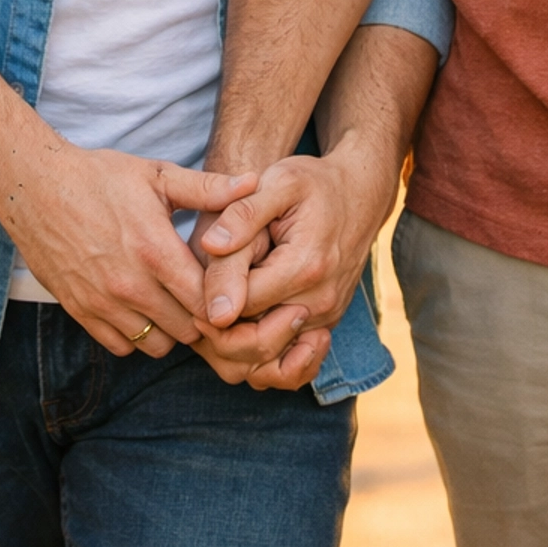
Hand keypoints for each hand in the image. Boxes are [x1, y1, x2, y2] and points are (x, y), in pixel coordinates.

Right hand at [9, 148, 257, 359]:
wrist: (34, 185)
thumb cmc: (100, 176)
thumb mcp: (158, 175)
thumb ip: (208, 188)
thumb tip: (254, 184)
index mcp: (156, 251)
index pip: (207, 302)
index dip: (225, 300)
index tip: (230, 288)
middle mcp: (130, 285)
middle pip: (187, 330)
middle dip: (203, 318)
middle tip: (209, 299)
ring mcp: (102, 303)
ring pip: (156, 345)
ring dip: (172, 330)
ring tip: (176, 303)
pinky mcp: (80, 312)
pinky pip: (122, 346)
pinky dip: (138, 335)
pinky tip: (144, 308)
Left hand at [197, 138, 389, 389]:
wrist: (359, 195)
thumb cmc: (313, 185)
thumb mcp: (278, 182)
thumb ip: (243, 215)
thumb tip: (210, 245)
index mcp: (306, 265)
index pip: (242, 305)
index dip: (208, 301)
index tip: (189, 285)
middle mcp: (321, 300)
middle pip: (254, 343)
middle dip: (216, 334)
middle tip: (194, 308)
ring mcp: (325, 318)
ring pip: (268, 362)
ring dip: (233, 351)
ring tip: (213, 318)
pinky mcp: (325, 326)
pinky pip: (286, 364)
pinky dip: (257, 358)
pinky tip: (238, 329)